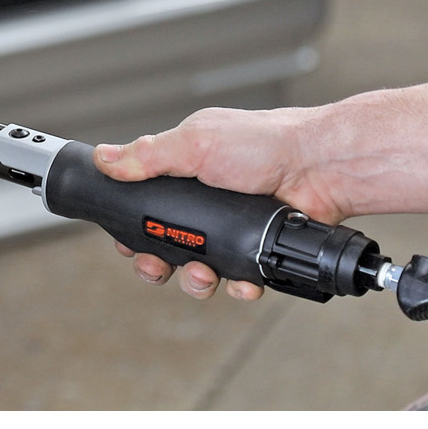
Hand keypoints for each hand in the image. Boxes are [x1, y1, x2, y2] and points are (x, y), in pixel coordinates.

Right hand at [93, 106, 348, 300]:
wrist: (323, 166)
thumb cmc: (266, 143)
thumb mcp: (196, 143)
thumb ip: (148, 155)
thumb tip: (104, 158)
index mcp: (184, 171)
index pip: (145, 204)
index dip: (133, 228)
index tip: (128, 242)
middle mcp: (206, 201)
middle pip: (167, 244)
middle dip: (159, 263)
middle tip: (160, 267)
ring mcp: (231, 227)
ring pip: (200, 268)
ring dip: (196, 280)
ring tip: (206, 275)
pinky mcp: (256, 248)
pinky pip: (238, 278)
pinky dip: (238, 285)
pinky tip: (243, 282)